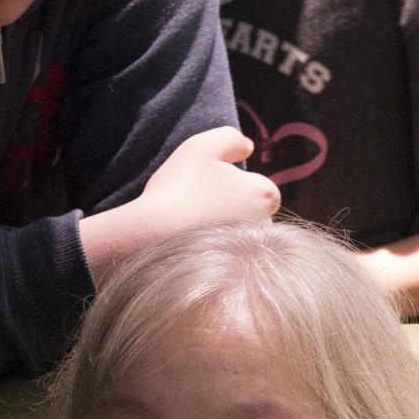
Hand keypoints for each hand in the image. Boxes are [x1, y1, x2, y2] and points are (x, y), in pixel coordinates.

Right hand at [79, 129, 276, 277]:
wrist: (150, 238)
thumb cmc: (178, 189)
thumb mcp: (203, 147)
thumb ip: (231, 139)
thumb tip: (249, 148)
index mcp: (266, 196)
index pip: (261, 190)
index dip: (235, 186)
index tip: (208, 189)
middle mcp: (268, 229)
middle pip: (254, 217)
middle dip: (233, 212)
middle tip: (198, 209)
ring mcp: (254, 257)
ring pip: (243, 241)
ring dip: (225, 235)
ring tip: (193, 231)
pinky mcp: (237, 279)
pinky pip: (231, 263)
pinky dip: (216, 256)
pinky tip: (193, 250)